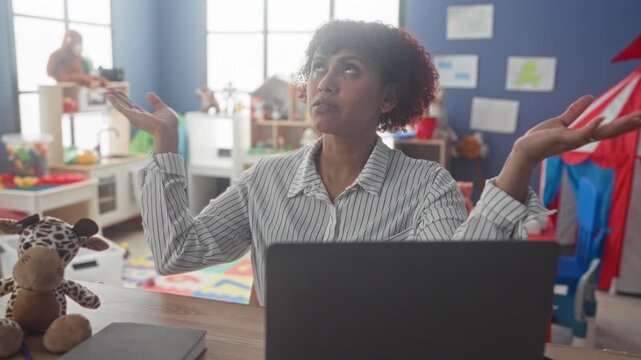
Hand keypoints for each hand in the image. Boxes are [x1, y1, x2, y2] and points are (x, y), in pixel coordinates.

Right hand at [106, 88, 179, 153]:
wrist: (168, 129)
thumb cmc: (168, 123)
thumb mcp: (163, 109)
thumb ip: (155, 102)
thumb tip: (149, 93)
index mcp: (143, 115)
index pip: (131, 104)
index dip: (124, 97)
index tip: (118, 91)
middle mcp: (136, 116)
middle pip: (124, 103)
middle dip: (116, 96)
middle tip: (108, 88)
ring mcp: (134, 116)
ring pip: (121, 104)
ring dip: (113, 97)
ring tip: (106, 90)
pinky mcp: (132, 116)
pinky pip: (121, 107)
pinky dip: (114, 101)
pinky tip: (109, 96)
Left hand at [496, 95, 640, 201]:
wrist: (525, 149)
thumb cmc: (541, 138)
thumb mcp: (561, 121)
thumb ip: (576, 111)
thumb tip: (590, 97)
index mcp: (583, 134)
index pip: (609, 128)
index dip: (625, 122)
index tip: (640, 116)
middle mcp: (582, 139)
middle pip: (611, 131)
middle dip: (629, 124)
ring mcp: (574, 140)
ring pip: (601, 132)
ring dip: (619, 125)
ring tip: (637, 117)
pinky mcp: (564, 139)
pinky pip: (581, 133)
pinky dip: (592, 126)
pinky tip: (604, 118)